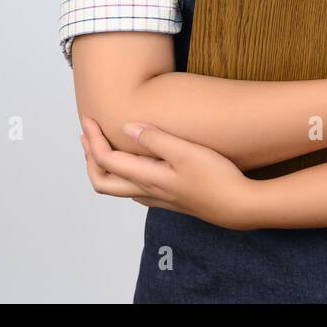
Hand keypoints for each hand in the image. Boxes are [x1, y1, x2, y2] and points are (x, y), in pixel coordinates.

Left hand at [79, 116, 257, 230]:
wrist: (239, 207)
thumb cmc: (216, 178)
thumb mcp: (186, 152)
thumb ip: (155, 139)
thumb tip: (127, 127)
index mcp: (147, 178)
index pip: (106, 161)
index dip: (92, 140)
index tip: (88, 120)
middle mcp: (147, 191)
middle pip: (104, 182)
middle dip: (90, 158)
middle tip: (87, 134)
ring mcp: (159, 198)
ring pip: (119, 187)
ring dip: (105, 166)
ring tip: (104, 145)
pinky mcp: (171, 199)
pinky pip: (136, 189)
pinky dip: (124, 173)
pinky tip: (136, 164)